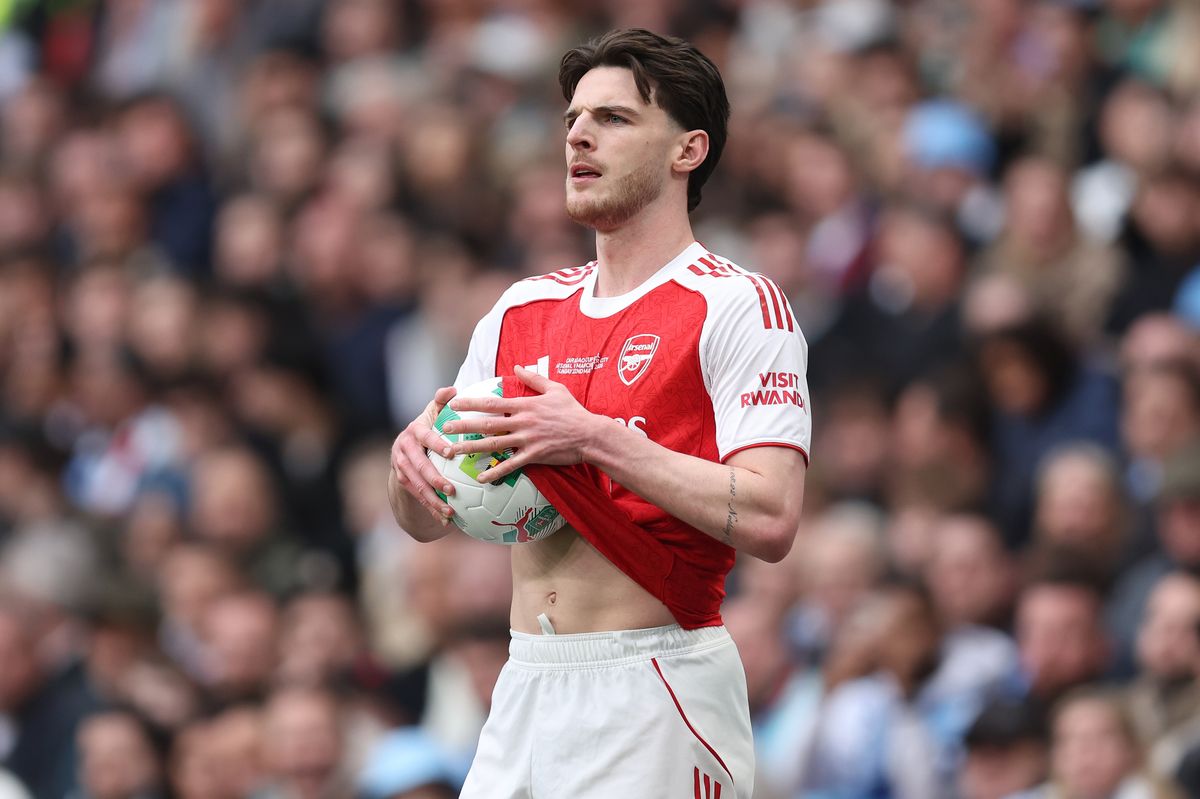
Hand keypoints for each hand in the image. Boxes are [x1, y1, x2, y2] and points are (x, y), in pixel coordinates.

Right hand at [390, 386, 457, 522]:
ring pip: (417, 485)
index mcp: (414, 431)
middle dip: (435, 479)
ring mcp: (401, 467)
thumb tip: (452, 390)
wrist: (406, 446)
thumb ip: (442, 401)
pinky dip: (431, 508)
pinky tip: (445, 519)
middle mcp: (404, 449)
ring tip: (450, 510)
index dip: (436, 444)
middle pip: (419, 467)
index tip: (451, 452)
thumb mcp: (433, 412)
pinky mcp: (402, 481)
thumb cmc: (429, 426)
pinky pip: (417, 496)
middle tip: (451, 489)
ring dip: (433, 500)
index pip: (425, 437)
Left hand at [443, 367, 597, 482]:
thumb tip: (518, 366)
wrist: (590, 434)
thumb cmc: (573, 411)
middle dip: (463, 426)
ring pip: (494, 445)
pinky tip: (480, 479)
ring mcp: (527, 440)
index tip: (454, 403)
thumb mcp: (555, 389)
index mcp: (525, 405)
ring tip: (453, 452)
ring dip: (471, 448)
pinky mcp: (534, 456)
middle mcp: (522, 422)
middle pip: (486, 424)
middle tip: (444, 428)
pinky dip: (495, 473)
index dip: (471, 402)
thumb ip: (534, 379)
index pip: (492, 402)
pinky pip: (510, 466)